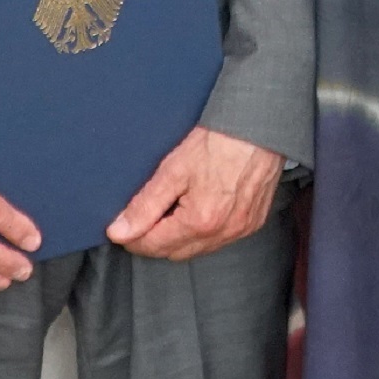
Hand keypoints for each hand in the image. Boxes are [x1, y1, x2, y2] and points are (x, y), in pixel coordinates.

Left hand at [109, 126, 283, 260]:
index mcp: (200, 221)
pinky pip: (220, 240)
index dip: (133, 238)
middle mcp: (223, 232)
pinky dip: (204, 233)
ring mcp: (240, 230)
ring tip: (173, 209)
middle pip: (175, 253)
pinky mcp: (253, 223)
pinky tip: (198, 211)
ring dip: (180, 239)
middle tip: (146, 216)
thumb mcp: (173, 169)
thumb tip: (119, 231)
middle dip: (155, 240)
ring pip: (198, 249)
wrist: (258, 125)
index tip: (123, 228)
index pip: (154, 246)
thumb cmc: (219, 141)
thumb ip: (144, 206)